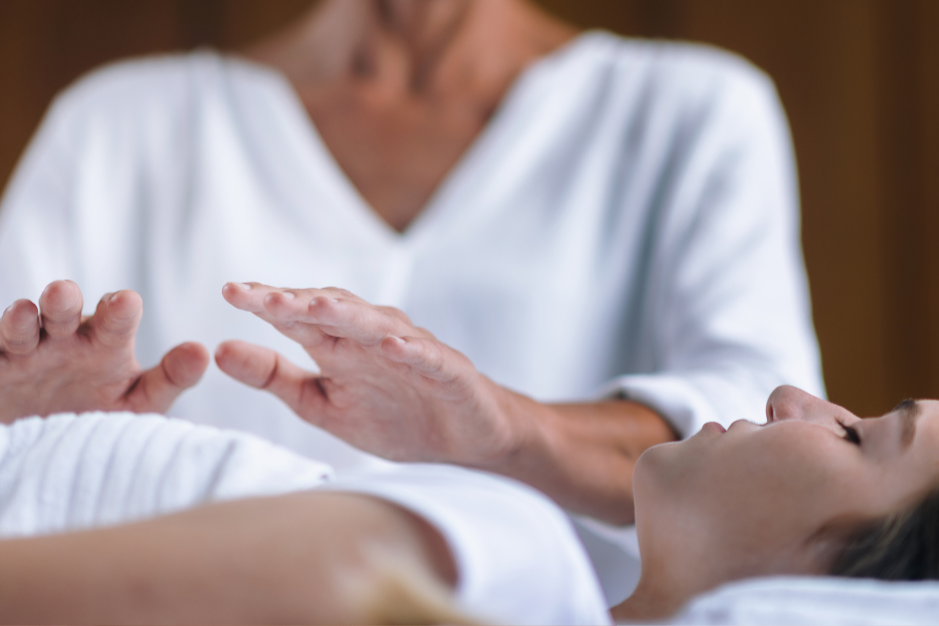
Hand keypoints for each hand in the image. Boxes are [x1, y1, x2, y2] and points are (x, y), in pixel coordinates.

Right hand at [0, 280, 209, 423]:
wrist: (52, 442)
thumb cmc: (101, 411)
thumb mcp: (139, 401)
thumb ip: (170, 378)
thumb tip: (203, 351)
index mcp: (105, 341)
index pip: (116, 319)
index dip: (119, 310)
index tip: (126, 303)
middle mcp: (66, 338)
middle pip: (66, 311)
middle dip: (65, 301)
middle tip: (65, 294)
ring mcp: (28, 350)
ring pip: (25, 326)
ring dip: (24, 317)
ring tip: (28, 312)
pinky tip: (6, 327)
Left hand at [216, 282, 525, 464]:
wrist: (466, 441)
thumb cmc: (395, 417)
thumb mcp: (321, 404)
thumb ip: (274, 378)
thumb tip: (218, 350)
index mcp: (339, 345)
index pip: (298, 316)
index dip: (266, 303)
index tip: (229, 292)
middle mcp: (372, 338)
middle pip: (331, 311)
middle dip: (296, 301)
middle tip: (258, 295)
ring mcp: (412, 350)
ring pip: (375, 324)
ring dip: (345, 313)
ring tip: (312, 304)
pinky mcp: (448, 370)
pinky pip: (427, 356)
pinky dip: (410, 348)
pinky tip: (389, 344)